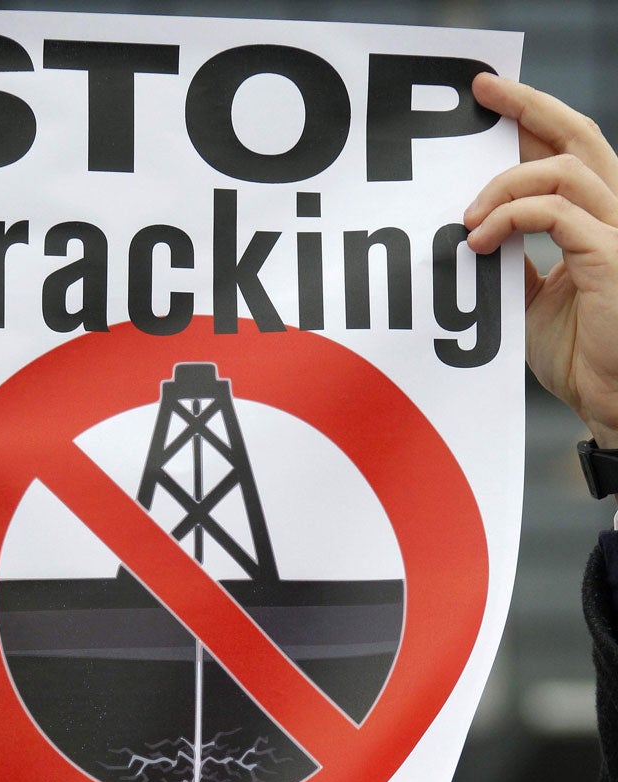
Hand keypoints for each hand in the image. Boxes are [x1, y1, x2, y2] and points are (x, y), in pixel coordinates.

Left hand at [465, 73, 617, 446]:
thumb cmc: (576, 354)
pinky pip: (558, 214)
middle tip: (483, 93)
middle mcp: (614, 217)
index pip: (568, 152)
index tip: (488, 97)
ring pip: (565, 170)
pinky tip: (480, 240)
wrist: (603, 399)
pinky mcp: (611, 257)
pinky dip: (512, 217)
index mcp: (596, 221)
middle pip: (579, 138)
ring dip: (506, 183)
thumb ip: (516, 260)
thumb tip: (479, 232)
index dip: (533, 119)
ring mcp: (617, 234)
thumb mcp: (531, 299)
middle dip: (529, 108)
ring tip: (468, 217)